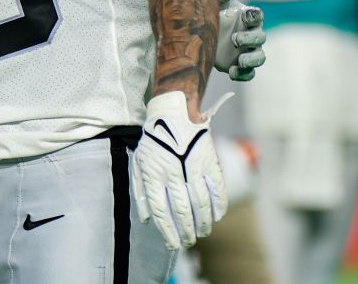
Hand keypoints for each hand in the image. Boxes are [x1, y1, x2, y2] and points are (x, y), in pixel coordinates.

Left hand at [131, 92, 228, 249]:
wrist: (173, 112)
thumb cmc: (153, 140)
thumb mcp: (139, 162)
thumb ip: (140, 191)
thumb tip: (146, 219)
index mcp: (153, 174)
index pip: (161, 211)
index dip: (168, 231)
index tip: (173, 244)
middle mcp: (173, 173)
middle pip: (181, 211)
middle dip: (186, 231)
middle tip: (189, 242)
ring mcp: (192, 167)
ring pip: (200, 203)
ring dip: (202, 222)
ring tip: (202, 233)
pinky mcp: (209, 161)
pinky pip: (217, 189)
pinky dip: (218, 205)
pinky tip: (216, 216)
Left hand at [216, 0, 265, 80]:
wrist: (198, 31)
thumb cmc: (212, 11)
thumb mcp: (215, 0)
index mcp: (247, 17)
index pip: (256, 16)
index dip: (253, 17)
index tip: (245, 17)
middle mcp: (251, 34)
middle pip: (260, 38)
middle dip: (250, 39)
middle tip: (236, 40)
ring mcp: (246, 51)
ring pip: (259, 58)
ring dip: (252, 60)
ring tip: (240, 61)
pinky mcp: (239, 66)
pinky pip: (249, 73)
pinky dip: (244, 74)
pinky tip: (232, 72)